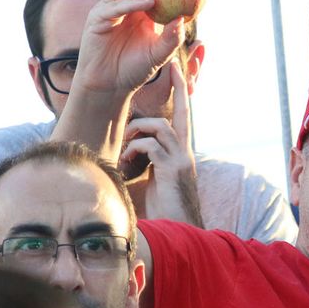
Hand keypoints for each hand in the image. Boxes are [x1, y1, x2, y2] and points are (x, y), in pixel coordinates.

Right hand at [66, 0, 184, 100]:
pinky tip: (147, 3)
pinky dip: (130, 5)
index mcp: (139, 9)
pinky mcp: (97, 20)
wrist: (110, 85)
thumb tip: (183, 20)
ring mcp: (109, 11)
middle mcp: (124, 6)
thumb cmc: (134, 69)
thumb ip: (171, 39)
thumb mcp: (158, 54)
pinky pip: (115, 9)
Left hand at [120, 63, 200, 225]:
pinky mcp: (172, 170)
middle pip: (176, 117)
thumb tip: (124, 154)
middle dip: (168, 99)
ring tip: (126, 151)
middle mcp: (184, 154)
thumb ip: (143, 164)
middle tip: (168, 77)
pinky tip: (128, 164)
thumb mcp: (149, 182)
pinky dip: (135, 150)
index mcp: (180, 156)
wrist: (177, 236)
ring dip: (137, 132)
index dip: (180, 94)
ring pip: (159, 127)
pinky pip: (151, 146)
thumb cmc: (161, 214)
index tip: (176, 70)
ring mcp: (181, 161)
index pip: (182, 118)